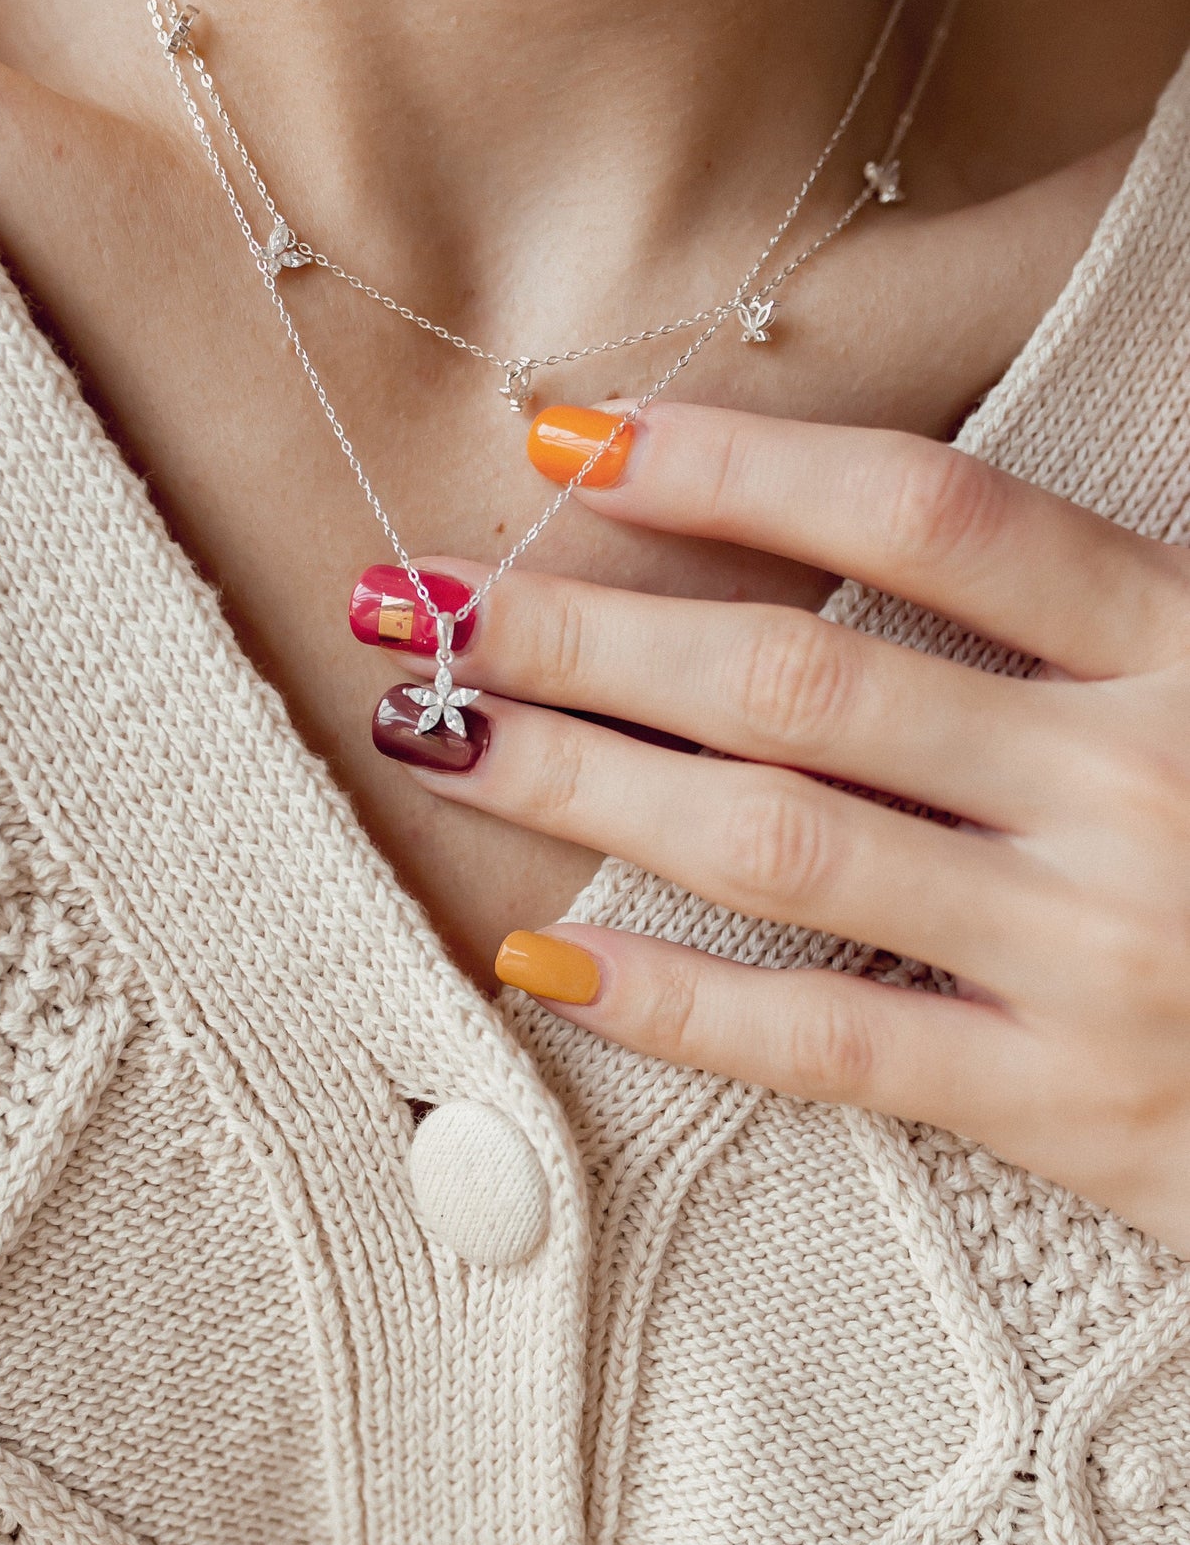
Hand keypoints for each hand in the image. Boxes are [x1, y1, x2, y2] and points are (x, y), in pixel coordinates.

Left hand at [364, 402, 1189, 1256]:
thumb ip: (1104, 614)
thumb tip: (898, 529)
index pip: (929, 518)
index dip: (736, 465)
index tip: (574, 438)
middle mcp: (1133, 785)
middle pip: (804, 682)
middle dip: (591, 636)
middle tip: (425, 604)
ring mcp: (1091, 954)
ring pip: (782, 849)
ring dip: (584, 789)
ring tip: (438, 741)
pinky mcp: (1060, 1106)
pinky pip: (826, 1046)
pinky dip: (675, 1006)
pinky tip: (542, 962)